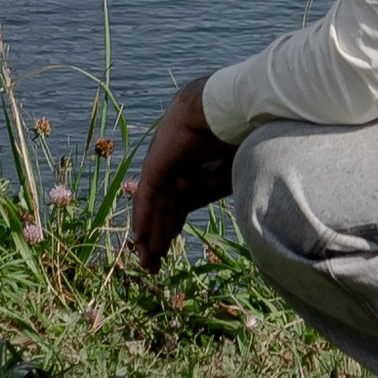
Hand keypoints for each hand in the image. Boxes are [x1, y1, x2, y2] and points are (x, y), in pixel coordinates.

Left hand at [129, 78, 236, 272]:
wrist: (228, 111)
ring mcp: (162, 165)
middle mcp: (172, 170)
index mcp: (189, 172)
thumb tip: (188, 207)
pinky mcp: (157, 163)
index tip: (165, 255)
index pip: (174, 208)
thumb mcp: (223, 177)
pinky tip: (142, 239)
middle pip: (161, 211)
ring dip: (149, 234)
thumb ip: (204, 193)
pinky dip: (145, 218)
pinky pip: (149, 196)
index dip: (168, 231)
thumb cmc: (234, 138)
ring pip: (154, 207)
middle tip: (152, 267)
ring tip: (146, 262)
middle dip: (157, 239)